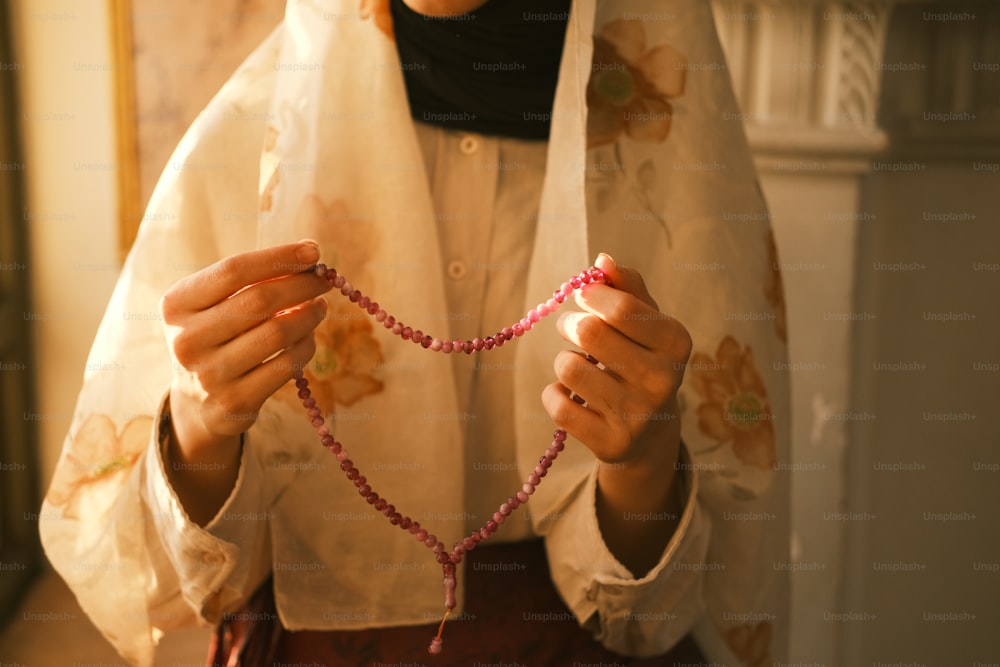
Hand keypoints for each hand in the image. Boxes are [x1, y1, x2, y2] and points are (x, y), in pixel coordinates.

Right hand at [161, 241, 330, 458]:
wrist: (197, 403)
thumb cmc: (216, 338)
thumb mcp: (213, 306)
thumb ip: (251, 282)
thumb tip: (308, 257)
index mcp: (176, 305)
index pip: (233, 270)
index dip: (279, 257)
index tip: (313, 251)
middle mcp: (186, 340)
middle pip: (259, 299)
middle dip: (301, 284)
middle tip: (325, 279)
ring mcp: (210, 374)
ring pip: (277, 332)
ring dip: (309, 315)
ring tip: (319, 307)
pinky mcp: (235, 401)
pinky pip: (287, 364)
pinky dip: (306, 345)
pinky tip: (309, 336)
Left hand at [542, 253, 690, 467]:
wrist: (649, 433)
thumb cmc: (641, 359)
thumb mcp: (645, 323)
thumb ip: (626, 287)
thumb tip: (603, 260)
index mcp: (676, 343)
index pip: (622, 307)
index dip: (591, 295)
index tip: (582, 295)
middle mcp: (663, 381)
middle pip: (590, 333)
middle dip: (569, 323)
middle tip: (570, 327)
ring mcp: (638, 416)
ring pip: (569, 368)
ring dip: (563, 361)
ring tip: (577, 366)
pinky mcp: (611, 443)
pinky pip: (559, 405)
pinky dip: (554, 394)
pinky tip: (569, 395)